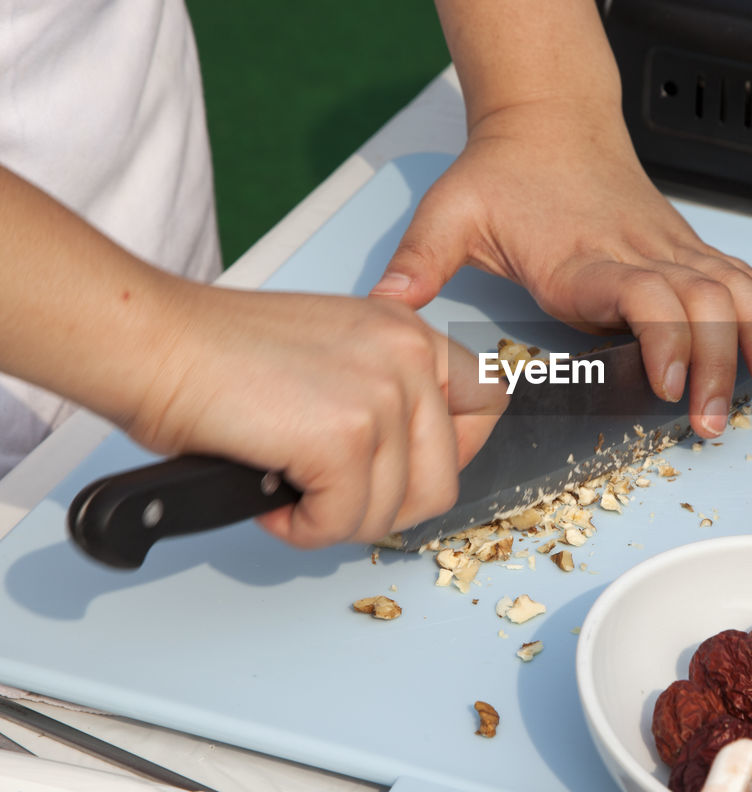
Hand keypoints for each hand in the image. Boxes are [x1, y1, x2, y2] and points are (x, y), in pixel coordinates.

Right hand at [125, 283, 506, 547]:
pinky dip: (302, 529)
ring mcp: (382, 395)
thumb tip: (406, 465)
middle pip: (443, 477)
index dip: (453, 453)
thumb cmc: (219, 353)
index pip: (486, 403)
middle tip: (328, 497)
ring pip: (394, 509)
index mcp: (409, 332)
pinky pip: (343, 522)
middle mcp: (408, 356)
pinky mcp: (345, 436)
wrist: (154, 342)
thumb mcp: (333, 353)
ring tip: (288, 491)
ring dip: (337, 520)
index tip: (406, 473)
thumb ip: (382, 393)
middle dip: (383, 506)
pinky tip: (271, 500)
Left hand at [371, 100, 751, 436]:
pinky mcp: (682, 244)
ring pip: (731, 289)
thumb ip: (418, 262)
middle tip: (711, 421)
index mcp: (584, 257)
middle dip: (718, 364)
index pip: (644, 295)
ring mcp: (668, 246)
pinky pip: (739, 269)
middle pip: (702, 304)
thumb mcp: (449, 212)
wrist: (548, 117)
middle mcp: (638, 252)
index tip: (667, 385)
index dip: (665, 339)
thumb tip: (386, 309)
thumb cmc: (504, 171)